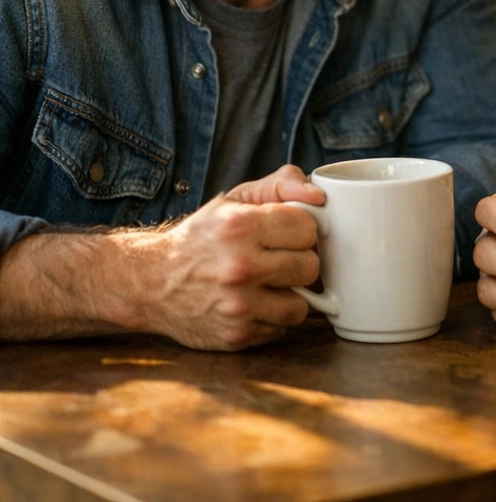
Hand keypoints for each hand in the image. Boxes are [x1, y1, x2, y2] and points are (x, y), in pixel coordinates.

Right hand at [139, 165, 326, 349]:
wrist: (152, 282)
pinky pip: (281, 328)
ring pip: (302, 304)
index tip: (286, 233)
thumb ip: (282, 184)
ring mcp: (238, 305)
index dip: (300, 230)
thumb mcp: (236, 199)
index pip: (307, 228)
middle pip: (310, 267)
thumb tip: (319, 197)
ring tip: (269, 283)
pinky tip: (254, 303)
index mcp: (240, 226)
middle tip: (278, 259)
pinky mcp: (236, 335)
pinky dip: (272, 317)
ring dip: (289, 294)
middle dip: (298, 261)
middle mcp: (239, 266)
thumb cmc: (201, 237)